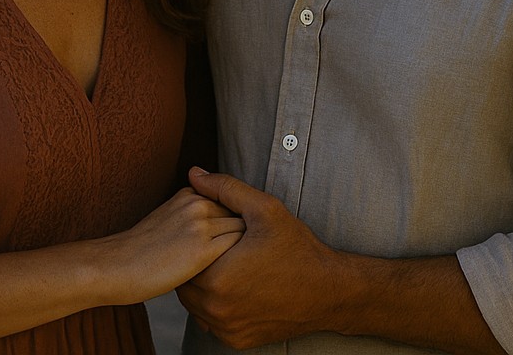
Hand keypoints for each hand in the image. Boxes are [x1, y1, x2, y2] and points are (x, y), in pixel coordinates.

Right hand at [98, 187, 243, 305]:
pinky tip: (233, 277)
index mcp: (190, 194)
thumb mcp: (167, 217)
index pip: (231, 202)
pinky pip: (236, 251)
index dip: (236, 223)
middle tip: (249, 257)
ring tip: (244, 269)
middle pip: (241, 214)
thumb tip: (218, 226)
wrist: (116, 265)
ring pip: (243, 231)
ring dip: (247, 249)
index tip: (239, 242)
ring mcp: (200, 224)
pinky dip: (240, 263)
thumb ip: (193, 213)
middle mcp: (197, 203)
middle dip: (247, 235)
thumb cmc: (141, 250)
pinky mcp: (202, 249)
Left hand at [176, 167, 339, 348]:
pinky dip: (217, 307)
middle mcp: (217, 309)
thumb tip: (194, 174)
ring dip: (204, 287)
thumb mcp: (265, 210)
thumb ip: (226, 189)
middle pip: (186, 283)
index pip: (184, 258)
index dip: (195, 243)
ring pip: (196, 305)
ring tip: (226, 267)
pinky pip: (212, 322)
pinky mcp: (236, 341)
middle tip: (218, 251)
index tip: (211, 236)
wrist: (329, 291)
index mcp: (218, 278)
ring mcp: (226, 329)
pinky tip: (236, 289)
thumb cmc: (297, 249)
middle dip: (197, 265)